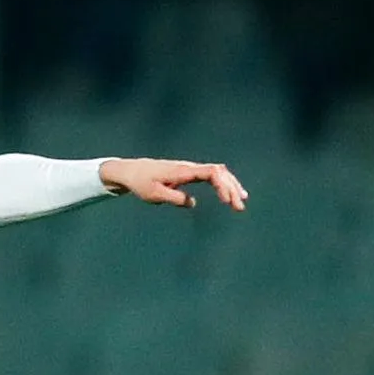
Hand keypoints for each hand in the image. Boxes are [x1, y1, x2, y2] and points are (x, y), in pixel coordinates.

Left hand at [100, 158, 246, 211]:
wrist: (132, 171)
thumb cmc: (141, 183)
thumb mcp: (154, 195)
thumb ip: (174, 198)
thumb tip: (192, 203)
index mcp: (182, 171)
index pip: (210, 173)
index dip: (222, 185)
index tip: (226, 201)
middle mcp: (190, 167)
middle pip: (219, 173)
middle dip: (231, 189)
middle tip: (239, 207)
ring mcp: (191, 169)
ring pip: (218, 173)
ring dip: (230, 186)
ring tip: (241, 201)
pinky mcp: (189, 173)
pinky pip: (211, 176)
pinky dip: (222, 184)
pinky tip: (229, 195)